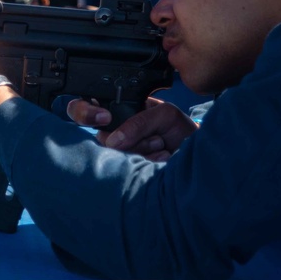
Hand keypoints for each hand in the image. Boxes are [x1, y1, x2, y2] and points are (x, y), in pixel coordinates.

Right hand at [66, 97, 196, 161]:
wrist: (195, 155)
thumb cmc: (179, 130)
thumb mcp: (164, 114)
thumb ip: (139, 121)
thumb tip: (113, 140)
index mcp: (118, 111)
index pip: (85, 108)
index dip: (86, 112)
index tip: (104, 118)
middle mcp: (113, 132)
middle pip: (100, 136)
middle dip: (129, 136)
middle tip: (153, 136)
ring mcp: (118, 153)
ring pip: (115, 153)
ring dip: (143, 148)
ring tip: (161, 143)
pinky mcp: (126, 171)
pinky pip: (127, 167)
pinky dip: (148, 160)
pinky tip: (162, 156)